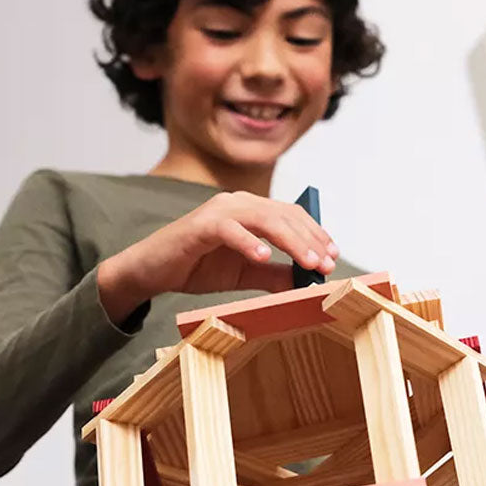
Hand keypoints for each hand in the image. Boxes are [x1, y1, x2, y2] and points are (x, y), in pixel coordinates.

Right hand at [96, 190, 337, 322]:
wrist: (152, 271)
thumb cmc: (197, 266)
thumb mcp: (244, 273)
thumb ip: (274, 274)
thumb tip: (306, 282)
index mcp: (250, 210)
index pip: (291, 215)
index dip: (315, 233)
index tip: (333, 256)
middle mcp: (237, 203)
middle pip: (284, 215)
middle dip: (310, 240)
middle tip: (326, 264)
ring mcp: (218, 211)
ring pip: (264, 219)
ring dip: (290, 241)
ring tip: (308, 263)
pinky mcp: (199, 226)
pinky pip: (230, 230)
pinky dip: (248, 243)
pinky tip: (264, 257)